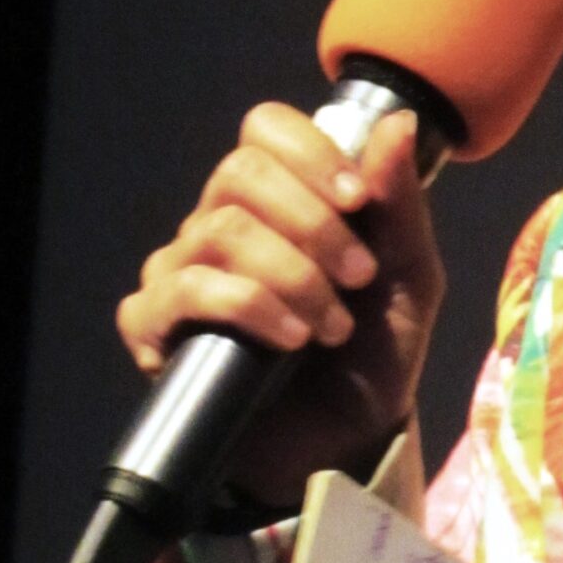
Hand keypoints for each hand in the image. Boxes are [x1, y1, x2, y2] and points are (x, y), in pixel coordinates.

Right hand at [116, 102, 444, 505]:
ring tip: (332, 327)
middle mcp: (220, 223)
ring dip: (294, 276)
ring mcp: (181, 271)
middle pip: (239, 173)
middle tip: (357, 276)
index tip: (360, 201)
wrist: (347, 441)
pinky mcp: (154, 326)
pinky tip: (289, 338)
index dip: (312, 155)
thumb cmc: (373, 353)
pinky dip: (246, 307)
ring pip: (219, 231)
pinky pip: (182, 290)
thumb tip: (395, 121)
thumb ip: (400, 202)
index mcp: (280, 199)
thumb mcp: (408, 276)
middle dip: (312, 223)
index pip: (266, 130)